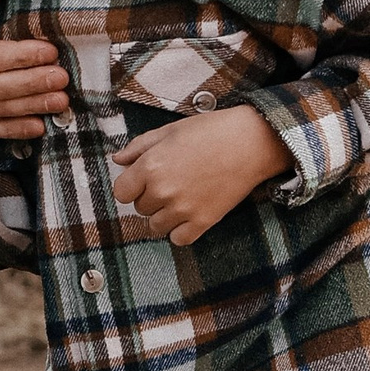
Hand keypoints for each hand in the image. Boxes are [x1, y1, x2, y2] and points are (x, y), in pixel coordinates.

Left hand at [111, 105, 286, 246]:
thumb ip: (139, 147)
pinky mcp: (203, 221)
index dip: (131, 186)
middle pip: (140, 209)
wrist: (251, 142)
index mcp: (150, 166)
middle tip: (171, 182)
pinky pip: (179, 239)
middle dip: (150, 198)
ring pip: (156, 227)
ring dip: (163, 216)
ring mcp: (183, 208)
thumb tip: (117, 159)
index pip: (121, 192)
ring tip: (180, 198)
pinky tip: (189, 215)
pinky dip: (180, 231)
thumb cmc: (211, 131)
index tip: (143, 180)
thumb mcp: (170, 131)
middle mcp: (162, 191)